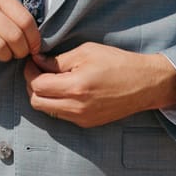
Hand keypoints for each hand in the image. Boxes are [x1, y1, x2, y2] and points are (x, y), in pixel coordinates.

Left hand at [24, 44, 175, 127]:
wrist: (145, 84)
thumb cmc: (118, 63)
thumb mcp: (87, 52)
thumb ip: (59, 60)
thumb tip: (38, 62)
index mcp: (75, 87)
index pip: (37, 85)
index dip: (30, 72)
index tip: (33, 62)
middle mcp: (76, 107)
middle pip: (36, 102)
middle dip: (32, 86)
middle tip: (39, 71)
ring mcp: (81, 118)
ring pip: (47, 111)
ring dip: (44, 96)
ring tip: (53, 80)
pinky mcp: (87, 123)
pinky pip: (61, 115)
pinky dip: (57, 103)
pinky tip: (67, 90)